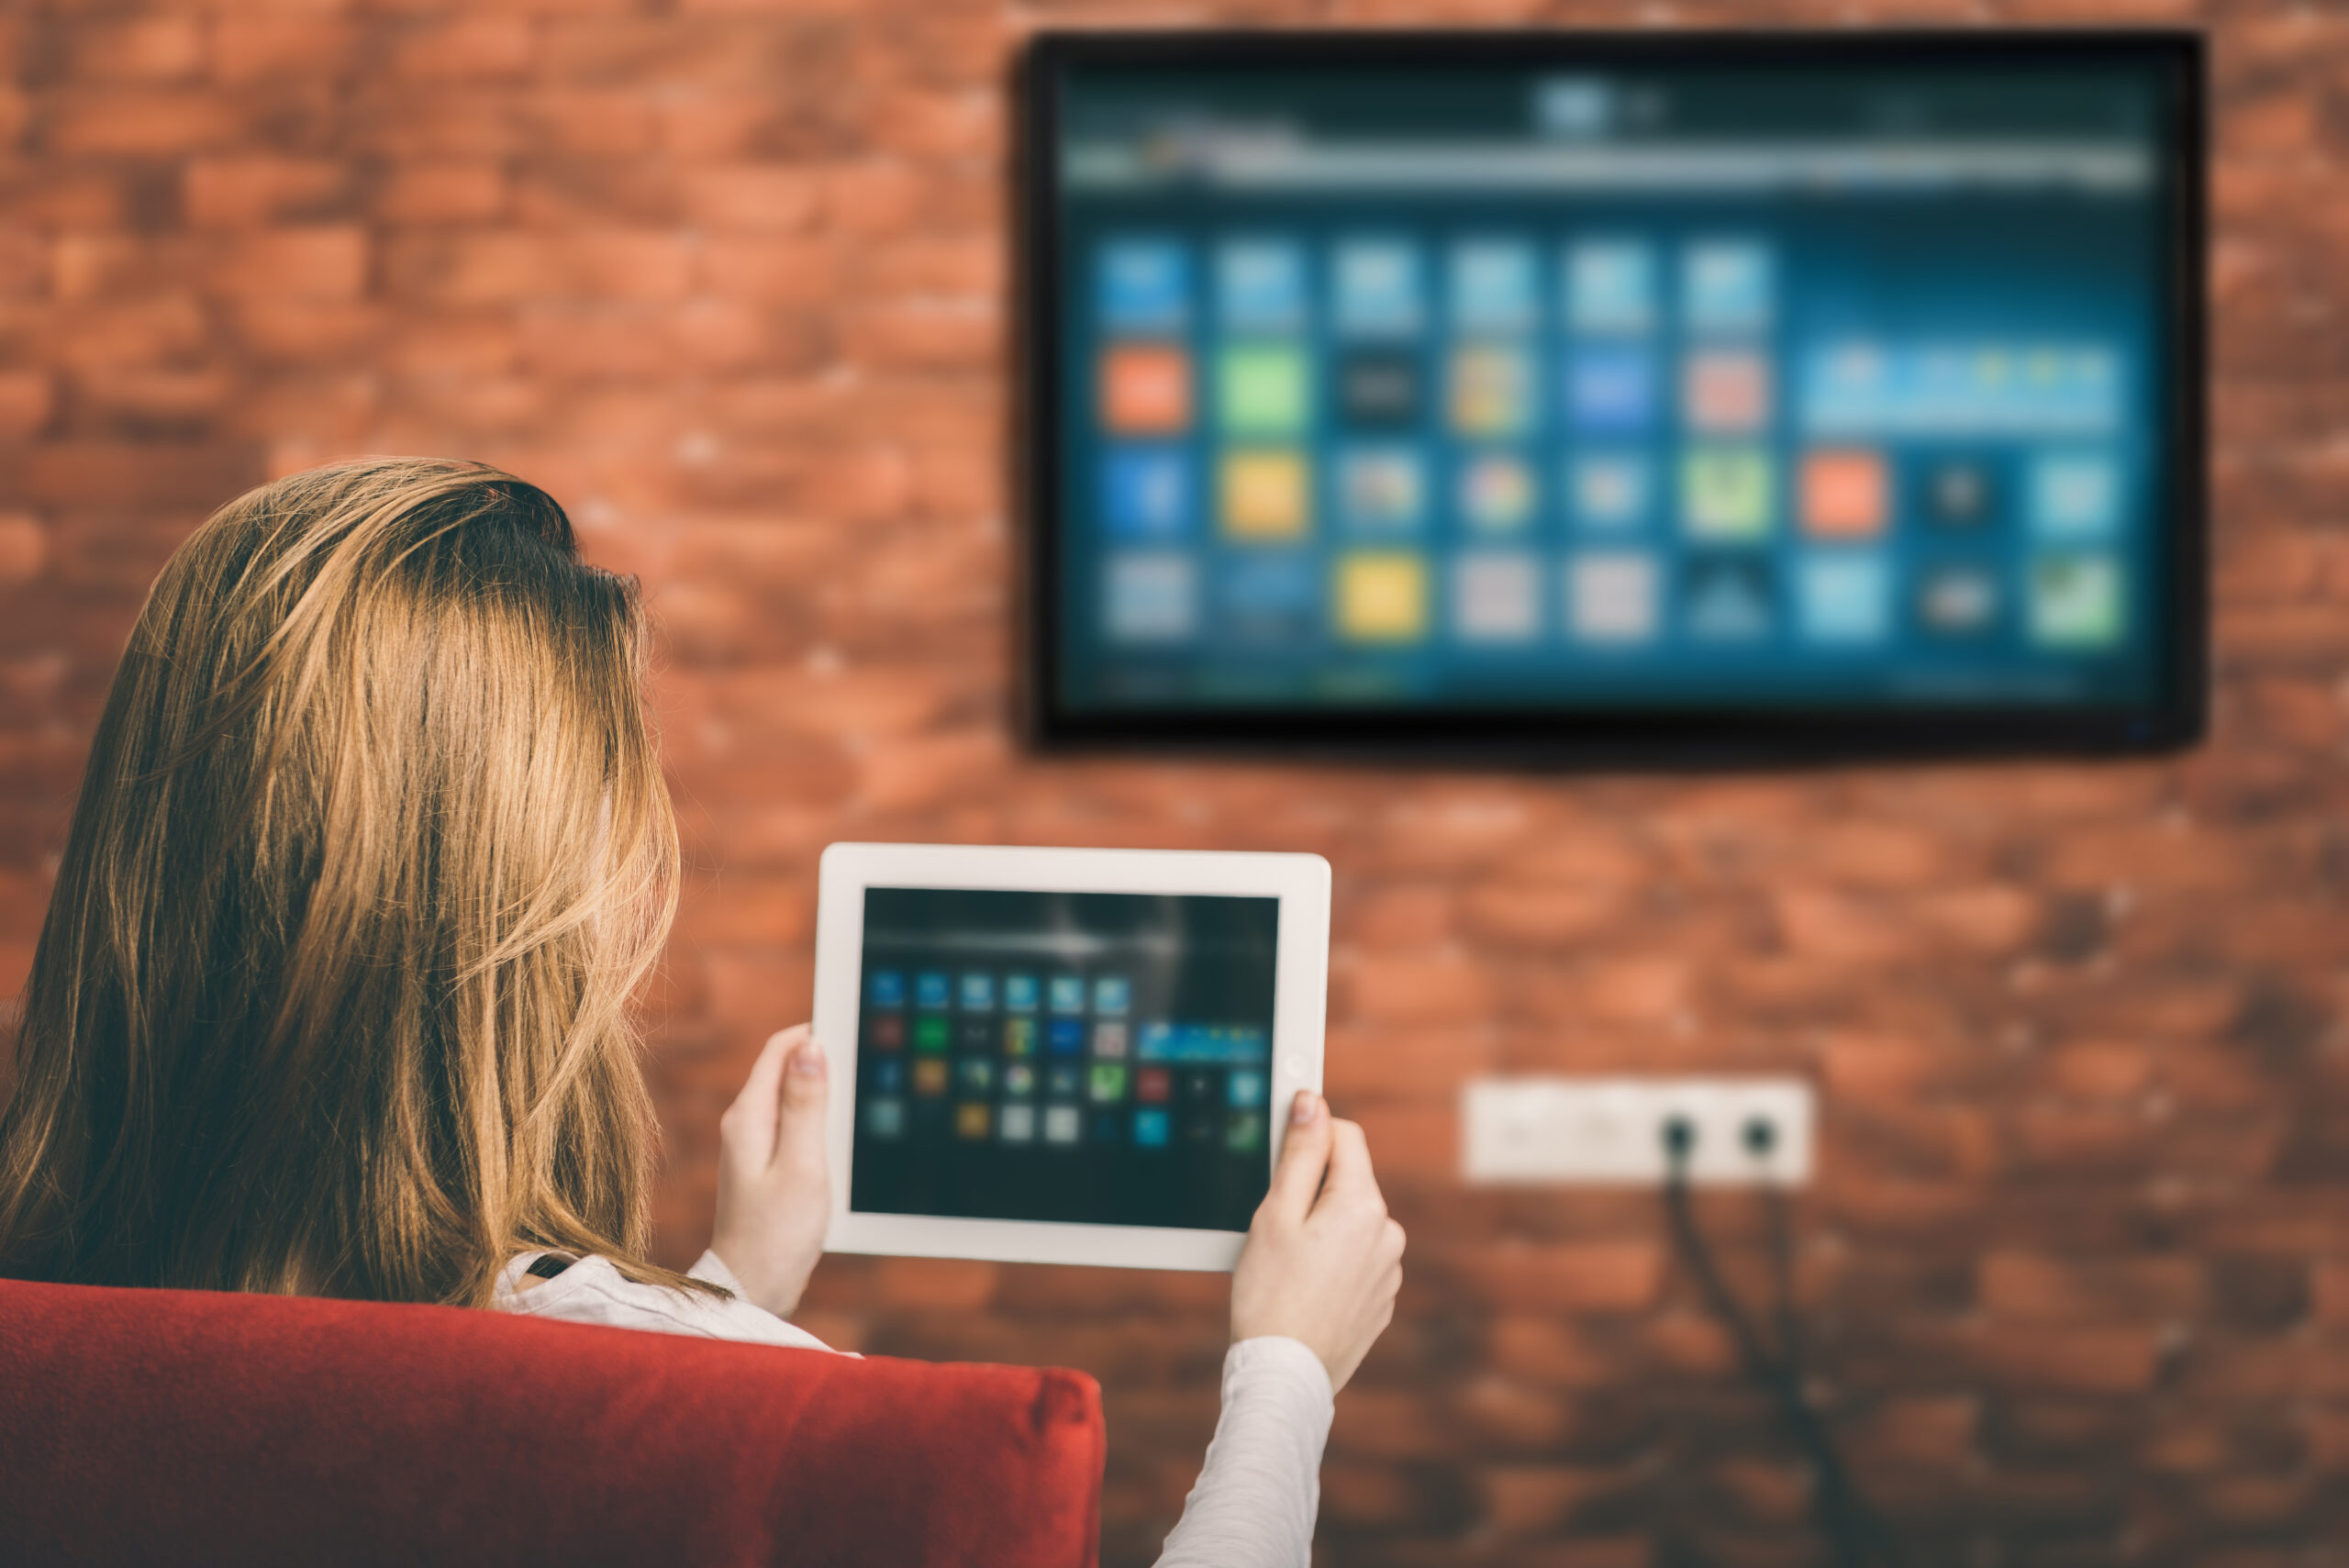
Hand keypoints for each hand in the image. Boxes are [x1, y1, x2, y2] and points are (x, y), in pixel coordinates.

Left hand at [709, 1025, 831, 1318]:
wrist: (753, 1290)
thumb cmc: (776, 1235)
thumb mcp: (802, 1165)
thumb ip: (807, 1105)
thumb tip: (811, 1047)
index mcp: (749, 1117)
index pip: (780, 1048)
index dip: (817, 1033)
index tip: (855, 1034)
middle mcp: (744, 1124)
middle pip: (785, 1068)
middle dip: (824, 1062)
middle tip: (865, 1072)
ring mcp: (752, 1146)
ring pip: (792, 1097)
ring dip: (823, 1095)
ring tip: (855, 1109)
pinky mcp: (765, 1166)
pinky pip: (793, 1126)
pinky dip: (818, 1122)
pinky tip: (839, 1141)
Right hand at [1229, 1091, 1405, 1392]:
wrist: (1285, 1377)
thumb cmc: (1271, 1296)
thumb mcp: (1275, 1214)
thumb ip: (1299, 1153)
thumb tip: (1313, 1103)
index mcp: (1364, 1204)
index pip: (1345, 1135)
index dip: (1308, 1137)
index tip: (1280, 1156)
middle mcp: (1388, 1233)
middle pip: (1348, 1180)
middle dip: (1312, 1190)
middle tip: (1275, 1226)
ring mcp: (1389, 1270)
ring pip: (1351, 1221)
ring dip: (1323, 1227)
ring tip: (1288, 1265)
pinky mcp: (1381, 1299)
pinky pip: (1356, 1258)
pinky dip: (1332, 1261)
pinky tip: (1304, 1288)